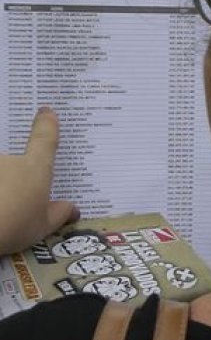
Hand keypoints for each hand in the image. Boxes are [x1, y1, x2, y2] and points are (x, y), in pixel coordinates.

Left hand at [0, 107, 78, 254]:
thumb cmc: (11, 227)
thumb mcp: (41, 227)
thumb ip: (58, 214)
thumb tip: (74, 209)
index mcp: (35, 167)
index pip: (45, 137)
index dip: (47, 122)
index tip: (46, 111)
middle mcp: (10, 158)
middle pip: (13, 149)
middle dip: (12, 155)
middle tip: (13, 166)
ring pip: (1, 162)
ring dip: (2, 174)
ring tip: (3, 190)